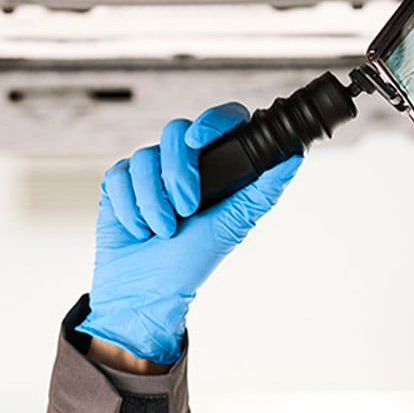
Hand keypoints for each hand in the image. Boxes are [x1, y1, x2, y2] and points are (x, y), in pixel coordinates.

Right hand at [78, 103, 303, 364]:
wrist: (146, 292)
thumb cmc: (190, 262)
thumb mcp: (232, 225)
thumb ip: (262, 191)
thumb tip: (294, 157)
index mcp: (215, 166)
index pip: (220, 121)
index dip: (212, 121)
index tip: (201, 140)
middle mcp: (181, 162)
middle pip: (176, 132)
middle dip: (178, 172)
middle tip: (187, 209)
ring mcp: (149, 171)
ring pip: (144, 157)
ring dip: (153, 201)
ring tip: (162, 230)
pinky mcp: (119, 183)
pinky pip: (119, 174)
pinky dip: (129, 207)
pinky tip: (139, 229)